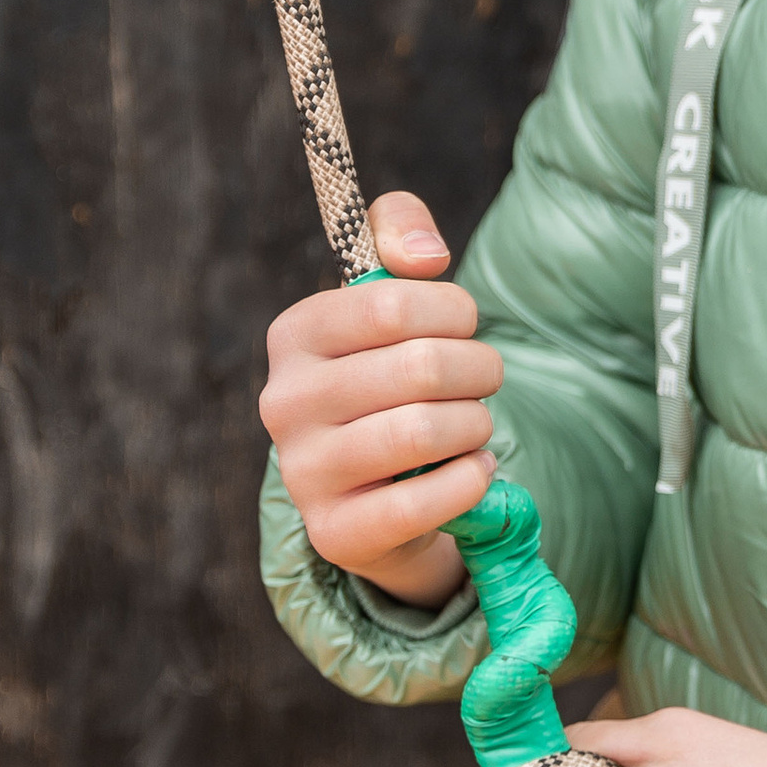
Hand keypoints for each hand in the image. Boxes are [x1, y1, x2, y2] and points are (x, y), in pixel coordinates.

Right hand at [259, 189, 501, 606]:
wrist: (381, 489)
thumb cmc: (392, 375)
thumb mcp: (393, 292)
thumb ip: (401, 233)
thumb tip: (426, 257)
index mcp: (294, 334)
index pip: (393, 302)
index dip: (455, 311)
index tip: (465, 327)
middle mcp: (283, 401)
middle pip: (420, 367)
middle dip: (478, 370)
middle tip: (482, 380)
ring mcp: (303, 472)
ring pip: (423, 432)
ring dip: (476, 424)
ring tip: (475, 425)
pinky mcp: (336, 533)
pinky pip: (419, 503)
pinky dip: (469, 481)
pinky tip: (475, 470)